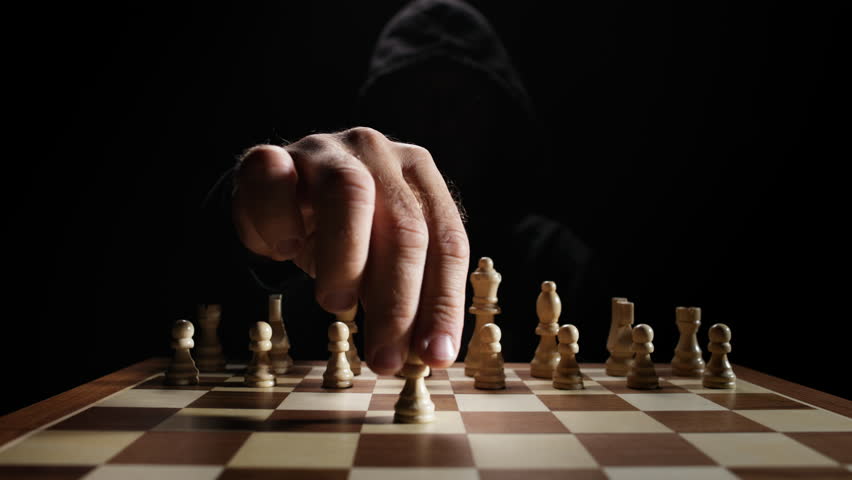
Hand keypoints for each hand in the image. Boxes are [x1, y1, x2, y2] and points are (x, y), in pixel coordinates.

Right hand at [232, 127, 469, 373]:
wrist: (276, 192)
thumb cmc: (340, 231)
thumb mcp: (380, 260)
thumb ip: (405, 294)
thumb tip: (425, 355)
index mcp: (419, 176)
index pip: (447, 242)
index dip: (443, 304)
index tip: (434, 356)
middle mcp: (379, 154)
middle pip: (405, 228)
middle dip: (398, 304)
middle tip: (385, 358)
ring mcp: (325, 150)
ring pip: (350, 197)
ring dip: (347, 263)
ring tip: (338, 306)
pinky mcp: (269, 156)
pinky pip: (278, 186)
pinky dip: (281, 226)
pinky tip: (284, 252)